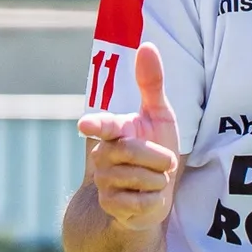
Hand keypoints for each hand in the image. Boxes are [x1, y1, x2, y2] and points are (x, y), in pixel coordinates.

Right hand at [76, 42, 181, 231]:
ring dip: (159, 180)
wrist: (153, 195)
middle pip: (134, 151)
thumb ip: (151, 83)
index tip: (85, 124)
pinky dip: (155, 201)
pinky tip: (149, 199)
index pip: (102, 125)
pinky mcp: (111, 206)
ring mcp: (104, 181)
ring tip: (154, 180)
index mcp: (113, 130)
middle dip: (160, 158)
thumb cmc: (156, 150)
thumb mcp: (159, 116)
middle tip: (166, 162)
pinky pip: (142, 202)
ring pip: (141, 178)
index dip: (95, 124)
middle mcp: (103, 154)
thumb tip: (147, 46)